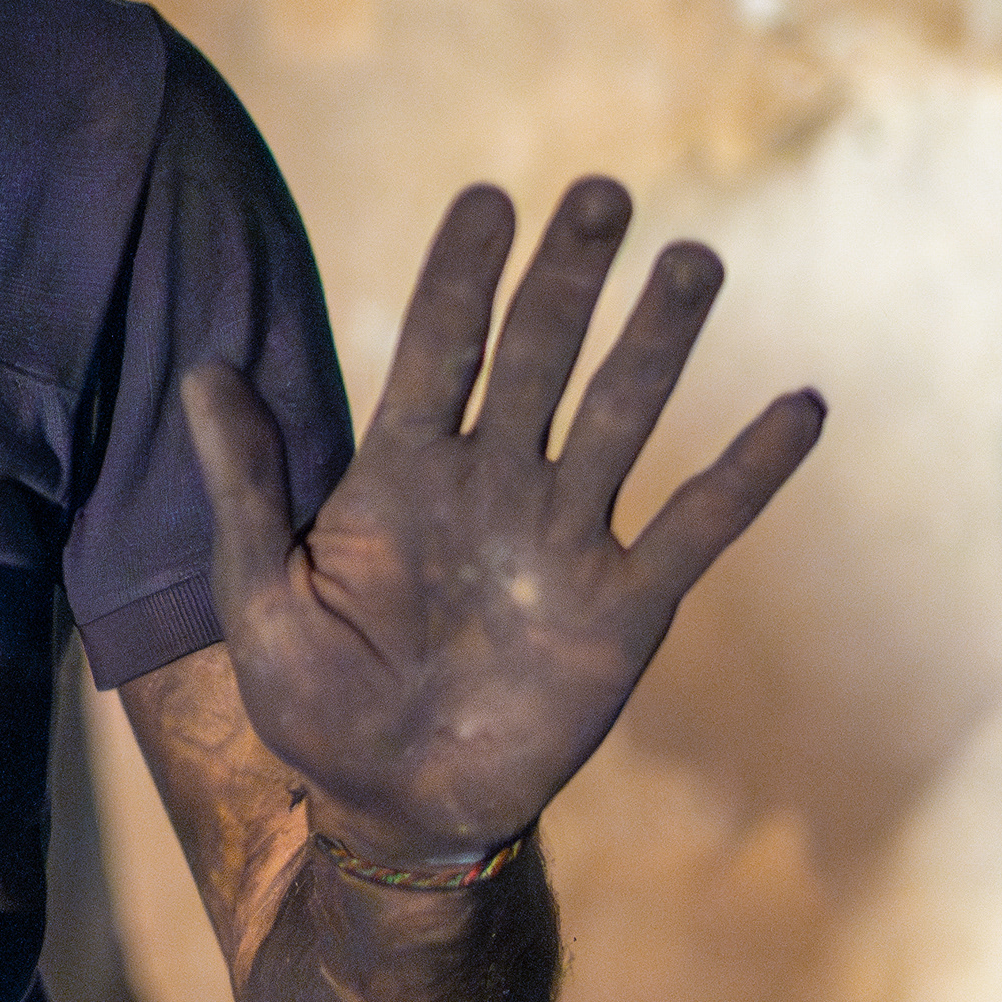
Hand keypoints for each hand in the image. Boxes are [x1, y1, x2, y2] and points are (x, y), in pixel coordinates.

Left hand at [187, 177, 823, 868]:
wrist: (393, 807)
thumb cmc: (310, 701)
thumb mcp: (257, 594)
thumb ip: (244, 486)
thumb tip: (200, 369)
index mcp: (401, 470)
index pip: (437, 345)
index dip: (461, 276)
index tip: (489, 199)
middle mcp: (492, 483)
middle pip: (537, 356)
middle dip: (566, 278)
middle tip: (599, 194)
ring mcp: (564, 538)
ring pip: (619, 415)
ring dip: (657, 341)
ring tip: (692, 261)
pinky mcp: (625, 607)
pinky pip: (697, 525)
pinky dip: (751, 471)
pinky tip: (801, 406)